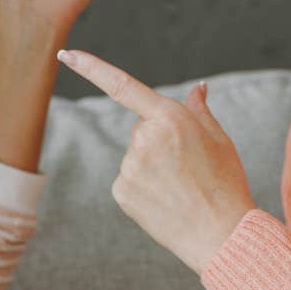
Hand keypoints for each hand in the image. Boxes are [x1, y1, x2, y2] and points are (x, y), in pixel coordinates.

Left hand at [55, 49, 255, 271]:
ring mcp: (129, 167)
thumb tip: (197, 88)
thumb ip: (198, 110)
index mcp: (170, 118)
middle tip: (187, 165)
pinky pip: (129, 179)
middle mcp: (144, 139)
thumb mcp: (219, 139)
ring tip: (180, 186)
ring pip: (135, 155)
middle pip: (141, 128)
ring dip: (152, 165)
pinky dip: (143, 186)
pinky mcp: (122, 191)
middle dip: (159, 139)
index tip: (65, 54)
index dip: (90, 67)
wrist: (221, 234)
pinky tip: (165, 200)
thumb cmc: (225, 184)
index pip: (122, 85)